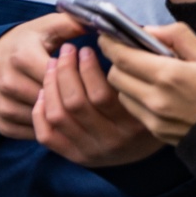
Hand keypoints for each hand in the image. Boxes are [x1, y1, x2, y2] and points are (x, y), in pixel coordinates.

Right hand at [0, 12, 86, 138]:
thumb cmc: (22, 46)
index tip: (86, 73)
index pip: (63, 75)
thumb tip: (99, 23)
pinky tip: (58, 117)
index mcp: (21, 57)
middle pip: (56, 98)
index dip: (79, 75)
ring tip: (75, 106)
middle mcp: (8, 83)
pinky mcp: (2, 123)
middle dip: (73, 97)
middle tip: (86, 93)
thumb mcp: (44, 28)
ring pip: (47, 118)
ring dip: (64, 115)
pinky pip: (35, 133)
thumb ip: (71, 23)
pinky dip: (50, 128)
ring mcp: (3, 105)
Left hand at [33, 42, 162, 166]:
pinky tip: (44, 92)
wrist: (155, 149)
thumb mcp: (154, 92)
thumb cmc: (151, 109)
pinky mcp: (76, 157)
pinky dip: (39, 112)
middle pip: (75, 102)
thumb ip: (136, 70)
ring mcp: (92, 151)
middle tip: (65, 51)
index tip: (85, 49)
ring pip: (57, 115)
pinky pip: (46, 135)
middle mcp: (112, 141)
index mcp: (134, 124)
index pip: (102, 94)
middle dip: (65, 70)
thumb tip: (111, 38)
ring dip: (50, 85)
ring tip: (53, 65)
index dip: (88, 67)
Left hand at [101, 23, 195, 143]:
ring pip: (121, 94)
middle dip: (118, 62)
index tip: (107, 36)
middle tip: (130, 54)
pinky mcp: (157, 132)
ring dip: (126, 81)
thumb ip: (176, 36)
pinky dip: (136, 99)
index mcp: (169, 75)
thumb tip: (148, 30)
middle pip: (114, 76)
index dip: (109, 44)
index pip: (121, 56)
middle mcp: (156, 99)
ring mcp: (154, 118)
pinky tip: (155, 93)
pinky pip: (134, 110)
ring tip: (145, 75)